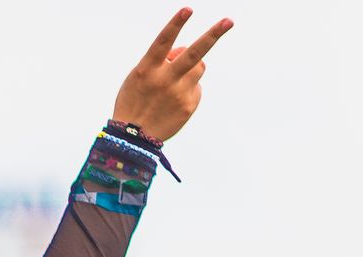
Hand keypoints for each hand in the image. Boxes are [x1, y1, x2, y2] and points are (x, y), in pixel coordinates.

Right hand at [111, 8, 232, 142]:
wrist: (134, 138)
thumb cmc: (135, 100)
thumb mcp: (139, 76)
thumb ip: (162, 59)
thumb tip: (186, 49)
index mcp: (147, 69)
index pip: (163, 42)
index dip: (176, 24)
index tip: (188, 9)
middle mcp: (165, 80)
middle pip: (194, 54)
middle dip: (213, 35)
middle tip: (229, 21)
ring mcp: (179, 93)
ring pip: (198, 67)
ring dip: (191, 67)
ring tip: (174, 81)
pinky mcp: (189, 105)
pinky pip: (196, 86)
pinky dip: (188, 88)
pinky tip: (173, 101)